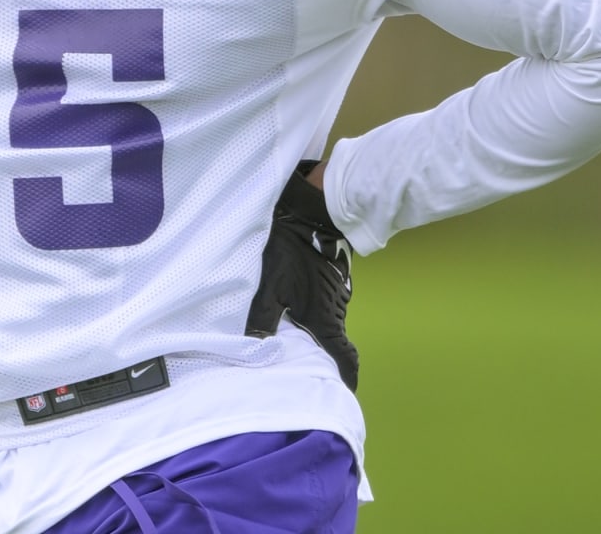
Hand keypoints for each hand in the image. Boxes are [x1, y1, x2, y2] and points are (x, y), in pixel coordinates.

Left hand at [245, 160, 358, 390]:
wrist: (310, 208)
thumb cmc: (291, 248)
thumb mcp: (270, 286)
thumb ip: (262, 319)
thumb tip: (254, 348)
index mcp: (327, 319)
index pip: (344, 358)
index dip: (345, 378)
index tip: (343, 393)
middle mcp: (336, 308)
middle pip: (332, 342)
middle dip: (320, 358)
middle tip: (302, 371)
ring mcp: (334, 290)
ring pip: (325, 320)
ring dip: (311, 332)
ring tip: (288, 342)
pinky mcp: (328, 275)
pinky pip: (320, 301)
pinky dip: (308, 311)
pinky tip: (288, 308)